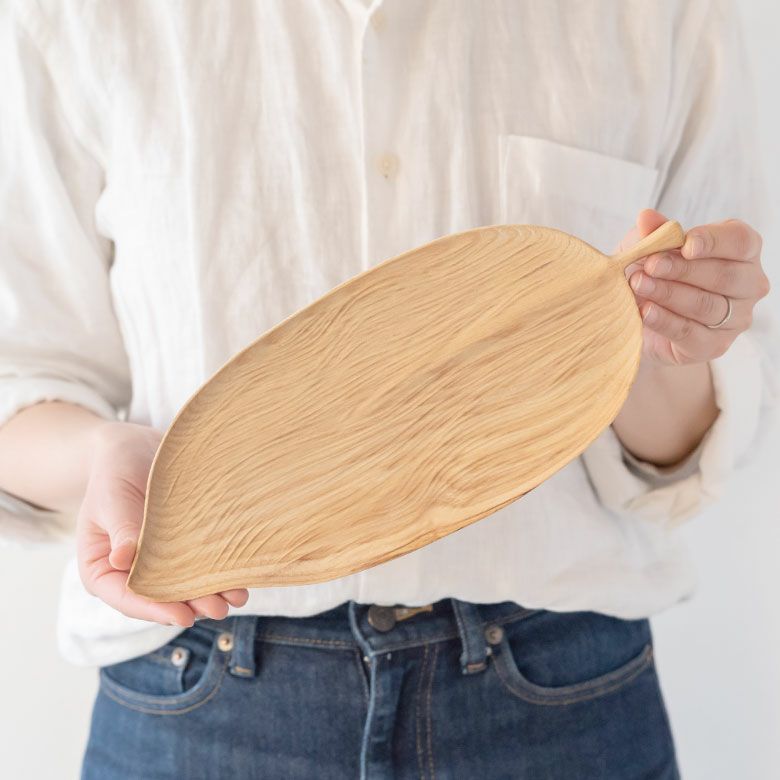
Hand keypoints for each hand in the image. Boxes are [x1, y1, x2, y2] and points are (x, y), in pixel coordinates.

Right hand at [76, 421, 248, 626]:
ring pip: (184, 585)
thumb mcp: (111, 498)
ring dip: (210, 593)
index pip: (126, 598)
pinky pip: (199, 563)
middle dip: (191, 605)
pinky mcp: (181, 546)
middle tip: (219, 609)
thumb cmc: (114, 470)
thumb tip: (122, 560)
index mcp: (102, 569)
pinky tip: (240, 576)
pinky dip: (217, 571)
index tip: (182, 617)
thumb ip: (120, 527)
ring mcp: (158, 561)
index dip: (155, 609)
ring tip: (237, 597)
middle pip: (161, 597)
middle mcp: (130, 572)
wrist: (134, 447)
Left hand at [618, 209, 770, 365]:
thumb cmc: (655, 274)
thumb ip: (653, 233)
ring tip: (637, 285)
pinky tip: (645, 312)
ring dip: (669, 294)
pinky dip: (665, 321)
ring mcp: (736, 318)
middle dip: (682, 270)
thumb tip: (646, 217)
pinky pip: (691, 333)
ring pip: (706, 305)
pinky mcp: (715, 346)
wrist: (642, 320)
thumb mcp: (650, 248)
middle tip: (649, 266)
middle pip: (723, 275)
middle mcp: (748, 283)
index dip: (714, 242)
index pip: (739, 241)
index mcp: (741, 250)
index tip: (685, 244)